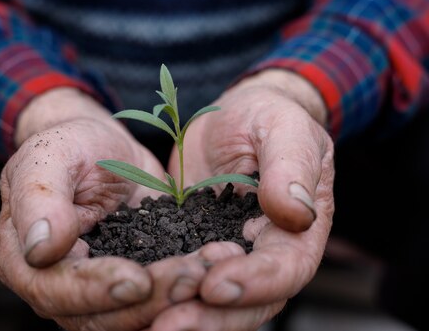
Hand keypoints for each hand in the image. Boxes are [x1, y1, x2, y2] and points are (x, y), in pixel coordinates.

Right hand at [0, 88, 206, 330]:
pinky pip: (155, 305)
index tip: (137, 280)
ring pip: (130, 319)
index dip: (96, 290)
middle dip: (147, 301)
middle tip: (191, 275)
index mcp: (23, 259)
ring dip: (171, 303)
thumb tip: (40, 248)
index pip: (56, 290)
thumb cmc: (70, 145)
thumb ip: (38, 198)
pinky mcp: (131, 288)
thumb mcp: (49, 156)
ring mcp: (95, 293)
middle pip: (97, 317)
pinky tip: (212, 272)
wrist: (104, 148)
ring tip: (207, 272)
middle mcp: (56, 287)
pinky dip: (184, 296)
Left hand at [160, 69, 334, 329]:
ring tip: (145, 325)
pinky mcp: (192, 251)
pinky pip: (180, 283)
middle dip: (211, 319)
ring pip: (212, 304)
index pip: (285, 268)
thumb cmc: (267, 117)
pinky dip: (159, 299)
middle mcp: (266, 255)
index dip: (255, 283)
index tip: (215, 284)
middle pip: (248, 303)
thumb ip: (291, 164)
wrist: (235, 119)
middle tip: (168, 325)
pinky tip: (129, 306)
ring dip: (183, 317)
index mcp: (299, 229)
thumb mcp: (282, 127)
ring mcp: (228, 257)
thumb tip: (296, 210)